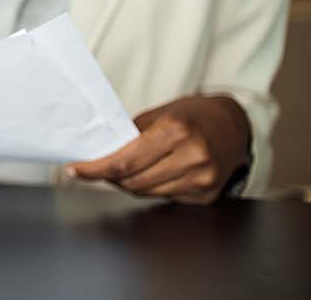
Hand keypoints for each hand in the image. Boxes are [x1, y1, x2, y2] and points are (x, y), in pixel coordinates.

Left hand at [68, 95, 250, 204]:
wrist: (234, 124)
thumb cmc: (193, 115)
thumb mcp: (159, 114)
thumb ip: (131, 135)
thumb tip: (100, 152)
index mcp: (176, 131)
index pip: (125, 161)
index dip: (96, 169)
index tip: (75, 170)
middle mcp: (192, 156)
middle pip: (134, 181)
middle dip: (109, 177)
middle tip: (96, 168)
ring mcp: (203, 178)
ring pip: (147, 193)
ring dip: (128, 184)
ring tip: (123, 170)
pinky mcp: (208, 194)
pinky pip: (166, 197)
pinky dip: (151, 188)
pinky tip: (151, 174)